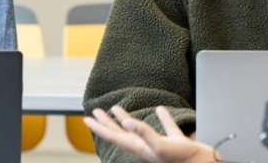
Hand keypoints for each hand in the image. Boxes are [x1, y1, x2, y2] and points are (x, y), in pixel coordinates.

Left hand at [84, 105, 218, 162]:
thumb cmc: (181, 160)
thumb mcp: (159, 145)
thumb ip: (143, 133)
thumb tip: (125, 122)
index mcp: (139, 147)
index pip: (114, 135)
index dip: (99, 127)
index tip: (86, 118)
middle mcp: (145, 146)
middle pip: (120, 133)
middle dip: (107, 123)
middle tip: (95, 112)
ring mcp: (159, 145)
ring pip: (138, 130)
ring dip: (126, 119)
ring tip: (116, 109)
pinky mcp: (174, 143)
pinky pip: (165, 127)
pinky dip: (162, 118)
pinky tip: (160, 110)